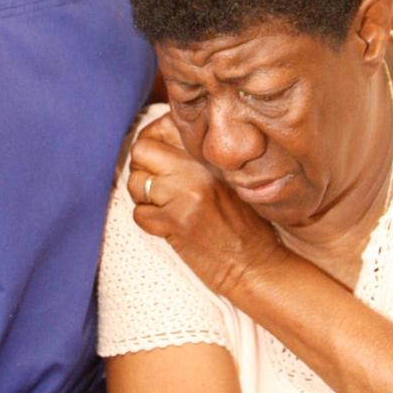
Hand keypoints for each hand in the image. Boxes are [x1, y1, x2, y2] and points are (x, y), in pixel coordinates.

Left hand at [127, 113, 281, 297]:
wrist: (257, 264)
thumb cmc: (245, 223)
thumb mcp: (228, 178)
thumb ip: (197, 157)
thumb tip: (157, 139)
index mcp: (210, 153)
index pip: (160, 128)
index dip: (152, 143)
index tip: (159, 160)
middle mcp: (197, 169)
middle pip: (141, 150)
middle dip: (142, 169)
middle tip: (159, 186)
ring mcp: (185, 194)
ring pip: (135, 182)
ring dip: (144, 197)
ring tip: (168, 207)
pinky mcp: (175, 222)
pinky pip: (139, 213)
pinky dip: (149, 221)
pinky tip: (170, 226)